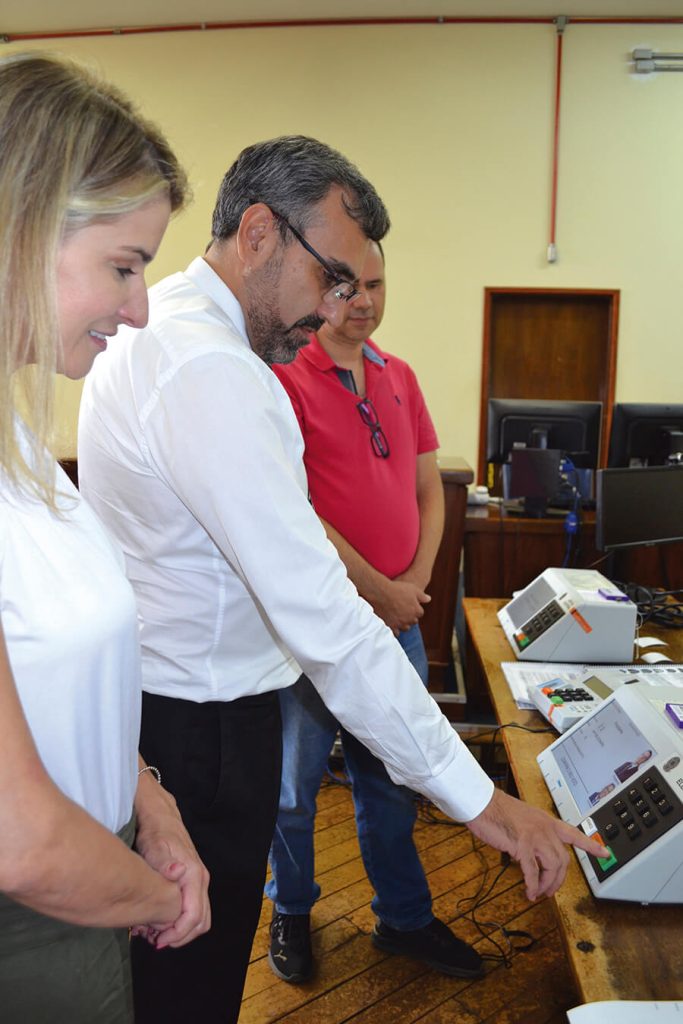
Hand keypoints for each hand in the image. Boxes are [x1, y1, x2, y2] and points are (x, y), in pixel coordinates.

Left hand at [134, 778, 210, 948]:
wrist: (159, 818)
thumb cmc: (155, 833)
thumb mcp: (155, 847)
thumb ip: (166, 862)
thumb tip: (177, 872)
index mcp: (194, 875)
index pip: (193, 916)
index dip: (177, 934)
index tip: (158, 941)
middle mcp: (200, 881)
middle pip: (201, 922)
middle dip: (179, 937)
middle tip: (154, 941)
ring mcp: (198, 882)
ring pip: (198, 919)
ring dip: (179, 932)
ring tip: (154, 933)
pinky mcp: (191, 884)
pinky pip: (192, 910)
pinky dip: (178, 922)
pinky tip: (157, 921)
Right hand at [372, 578, 430, 633]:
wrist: (381, 593)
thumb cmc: (397, 589)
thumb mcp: (413, 589)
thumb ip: (422, 596)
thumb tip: (429, 599)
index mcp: (417, 611)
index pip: (420, 613)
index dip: (415, 608)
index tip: (409, 603)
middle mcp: (410, 619)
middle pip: (413, 621)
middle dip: (410, 616)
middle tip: (403, 609)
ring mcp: (400, 624)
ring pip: (405, 627)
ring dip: (404, 623)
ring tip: (398, 616)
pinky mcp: (391, 627)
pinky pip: (395, 633)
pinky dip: (395, 629)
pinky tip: (392, 623)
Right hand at [467, 788, 605, 900]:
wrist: (482, 803)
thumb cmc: (498, 811)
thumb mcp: (524, 820)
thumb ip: (535, 835)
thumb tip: (535, 856)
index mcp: (547, 821)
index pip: (575, 834)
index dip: (591, 846)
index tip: (605, 853)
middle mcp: (545, 828)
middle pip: (563, 860)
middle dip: (558, 880)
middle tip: (550, 891)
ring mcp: (535, 835)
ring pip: (552, 867)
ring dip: (547, 884)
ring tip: (538, 893)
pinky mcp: (522, 844)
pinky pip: (532, 870)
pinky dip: (532, 884)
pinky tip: (529, 891)